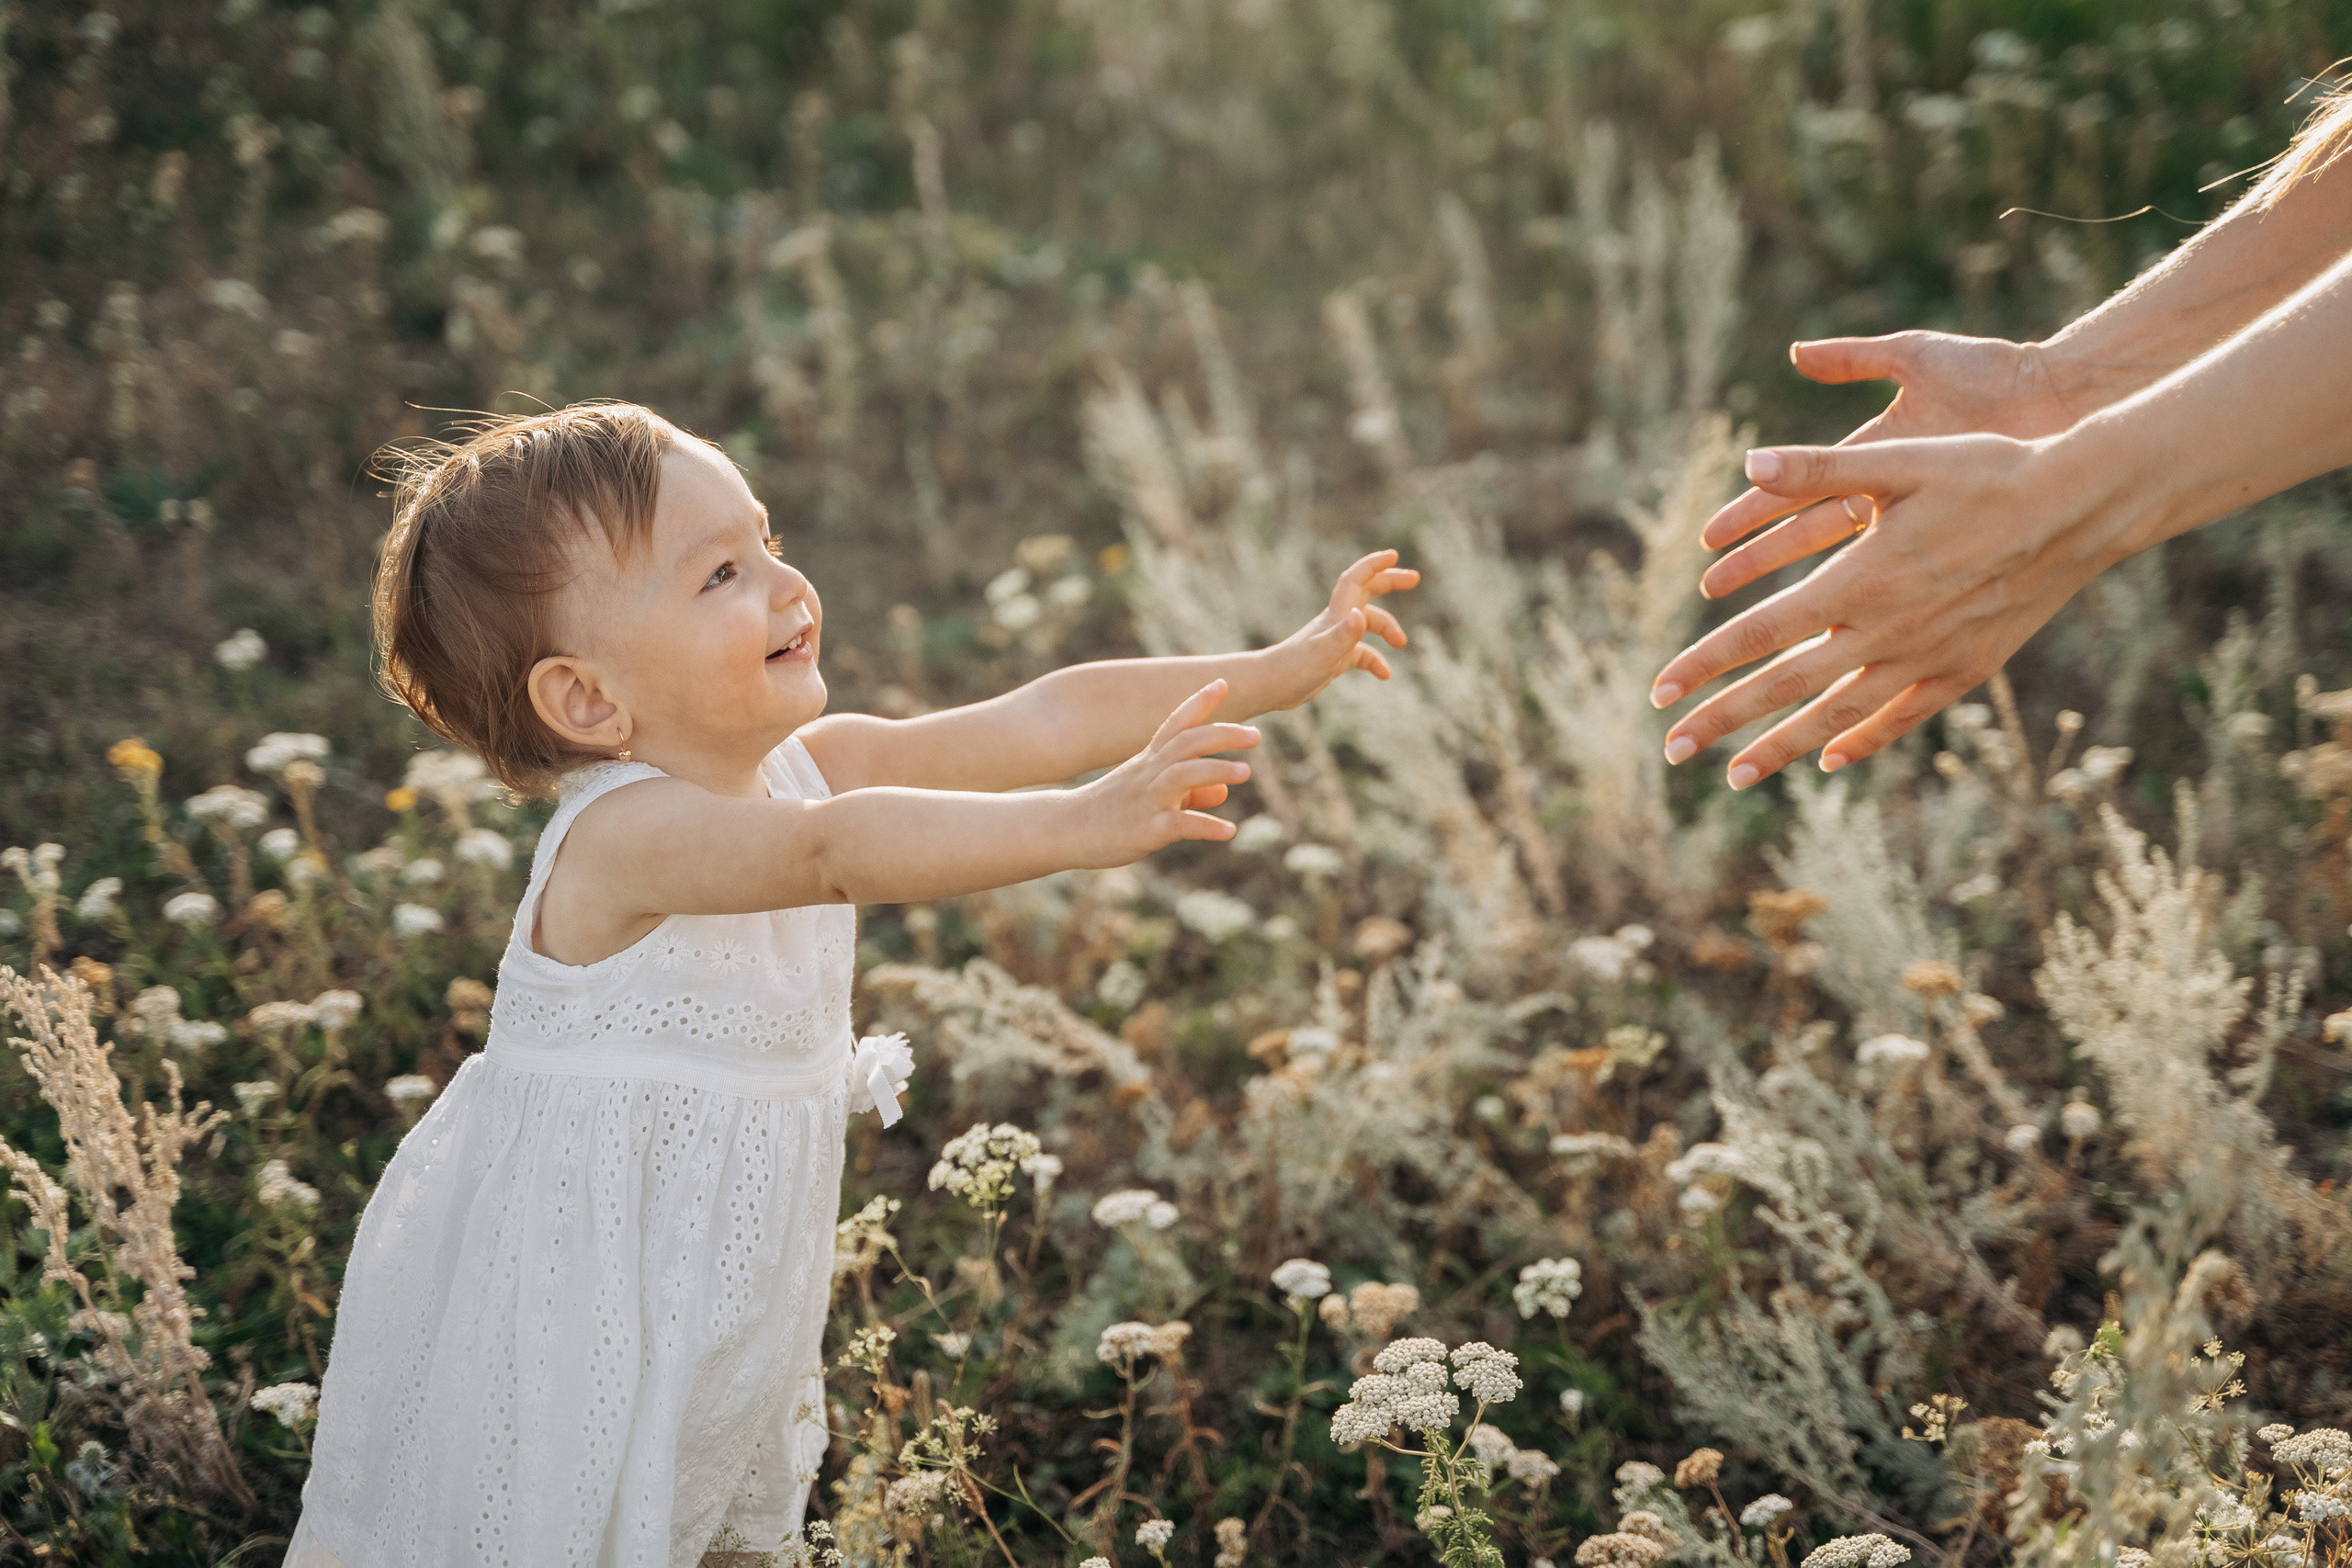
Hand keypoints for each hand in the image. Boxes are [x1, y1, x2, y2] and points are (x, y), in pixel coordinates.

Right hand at [1071, 680, 1261, 866]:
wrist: (1067, 830)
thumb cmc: (1112, 811)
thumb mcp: (1152, 795)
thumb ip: (1190, 792)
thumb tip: (1224, 791)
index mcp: (1149, 760)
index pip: (1176, 723)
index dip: (1199, 702)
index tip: (1222, 682)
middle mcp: (1149, 773)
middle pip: (1187, 742)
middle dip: (1222, 734)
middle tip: (1256, 735)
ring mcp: (1147, 799)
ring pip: (1183, 775)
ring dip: (1216, 770)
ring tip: (1246, 772)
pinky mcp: (1146, 829)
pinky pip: (1179, 824)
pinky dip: (1206, 826)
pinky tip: (1228, 832)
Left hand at [1261, 550, 1417, 709]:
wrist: (1270, 686)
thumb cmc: (1294, 668)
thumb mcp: (1324, 653)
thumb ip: (1344, 635)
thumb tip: (1361, 617)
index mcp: (1337, 614)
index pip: (1357, 580)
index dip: (1375, 564)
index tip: (1394, 554)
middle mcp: (1338, 622)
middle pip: (1367, 592)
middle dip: (1390, 582)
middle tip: (1414, 579)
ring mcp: (1336, 639)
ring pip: (1368, 624)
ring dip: (1387, 629)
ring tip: (1401, 643)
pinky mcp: (1334, 658)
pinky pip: (1361, 654)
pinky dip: (1376, 661)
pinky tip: (1385, 675)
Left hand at [1649, 433, 2132, 786]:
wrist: (2083, 506)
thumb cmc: (1987, 472)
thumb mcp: (1897, 462)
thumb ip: (1817, 468)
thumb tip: (1748, 463)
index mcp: (1856, 582)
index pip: (1757, 634)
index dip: (1703, 664)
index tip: (1657, 693)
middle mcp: (1884, 632)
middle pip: (1784, 688)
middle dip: (1722, 721)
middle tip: (1670, 752)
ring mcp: (1927, 659)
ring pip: (1837, 716)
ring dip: (1782, 746)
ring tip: (1734, 777)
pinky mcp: (1965, 669)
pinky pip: (1902, 716)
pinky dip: (1862, 740)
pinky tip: (1832, 759)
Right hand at [1695, 333, 2082, 601]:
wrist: (2072, 398)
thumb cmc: (1996, 375)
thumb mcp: (1919, 359)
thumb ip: (1857, 357)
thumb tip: (1798, 353)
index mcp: (1874, 462)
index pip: (1793, 499)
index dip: (1751, 521)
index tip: (1708, 544)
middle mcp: (1892, 502)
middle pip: (1808, 543)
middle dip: (1758, 570)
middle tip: (1711, 592)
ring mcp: (1923, 527)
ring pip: (1846, 576)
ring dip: (1799, 606)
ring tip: (1757, 638)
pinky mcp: (1958, 546)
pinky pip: (1906, 587)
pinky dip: (1872, 616)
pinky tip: (1839, 646)